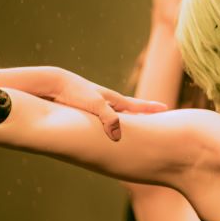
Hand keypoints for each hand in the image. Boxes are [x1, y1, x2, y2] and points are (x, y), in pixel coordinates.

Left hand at [50, 68, 166, 140]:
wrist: (53, 84)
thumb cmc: (75, 92)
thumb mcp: (95, 105)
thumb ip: (109, 119)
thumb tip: (118, 136)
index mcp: (113, 100)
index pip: (137, 105)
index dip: (151, 108)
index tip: (166, 108)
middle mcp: (108, 102)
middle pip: (130, 109)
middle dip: (143, 113)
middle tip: (156, 115)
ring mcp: (97, 106)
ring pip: (117, 115)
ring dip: (127, 119)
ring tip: (135, 124)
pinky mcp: (86, 110)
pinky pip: (103, 120)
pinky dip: (110, 124)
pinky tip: (107, 130)